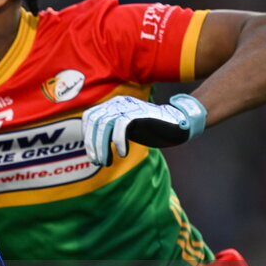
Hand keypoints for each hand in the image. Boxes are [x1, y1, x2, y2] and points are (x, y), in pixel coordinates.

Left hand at [81, 93, 206, 165]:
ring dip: (102, 146)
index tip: (93, 154)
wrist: (178, 124)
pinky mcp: (139, 112)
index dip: (87, 136)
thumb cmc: (152, 129)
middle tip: (98, 162)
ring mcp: (128, 106)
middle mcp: (118, 102)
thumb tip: (92, 150)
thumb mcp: (126, 131)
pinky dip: (119, 141)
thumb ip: (110, 133)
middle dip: (93, 145)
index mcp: (113, 105)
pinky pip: (121, 125)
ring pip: (105, 124)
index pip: (90, 117)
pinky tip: (123, 154)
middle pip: (95, 122)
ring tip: (106, 163)